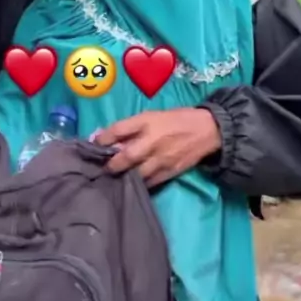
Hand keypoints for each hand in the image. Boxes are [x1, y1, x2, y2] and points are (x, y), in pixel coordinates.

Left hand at [95, 109, 221, 188]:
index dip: (102, 139)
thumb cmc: (176, 119)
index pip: (117, 130)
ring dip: (123, 177)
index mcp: (146, 122)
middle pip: (125, 157)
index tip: (93, 145)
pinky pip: (149, 182)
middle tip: (103, 168)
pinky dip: (138, 183)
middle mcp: (152, 141)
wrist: (207, 130)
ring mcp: (161, 159)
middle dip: (111, 164)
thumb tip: (103, 136)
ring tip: (114, 179)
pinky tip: (131, 184)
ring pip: (136, 174)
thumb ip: (130, 127)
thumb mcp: (151, 116)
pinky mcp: (169, 173)